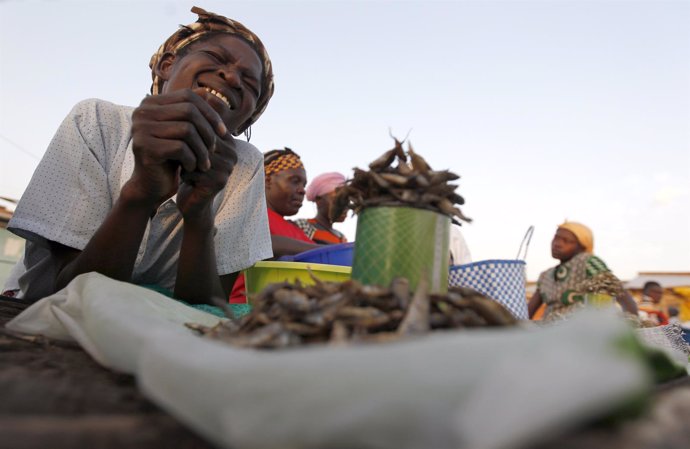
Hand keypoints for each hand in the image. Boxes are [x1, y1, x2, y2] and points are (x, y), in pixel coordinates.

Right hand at [129, 89, 227, 206]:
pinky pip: (180, 148)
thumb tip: (209, 92)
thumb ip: (193, 111)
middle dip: (208, 132)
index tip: (223, 132)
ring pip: (187, 130)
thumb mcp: (184, 132)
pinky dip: (191, 160)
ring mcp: (140, 128)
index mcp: (151, 103)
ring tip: (204, 163)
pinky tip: (191, 168)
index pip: (188, 96)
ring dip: (202, 149)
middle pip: (189, 111)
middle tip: (214, 150)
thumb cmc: (171, 156)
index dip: (210, 112)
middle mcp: (142, 112)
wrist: (151, 184)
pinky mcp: (144, 147)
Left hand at [176, 132, 238, 220]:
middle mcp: (233, 153)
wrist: (193, 201)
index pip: (204, 128)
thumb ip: (194, 127)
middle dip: (185, 148)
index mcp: (229, 141)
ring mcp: (228, 168)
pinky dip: (184, 174)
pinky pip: (194, 170)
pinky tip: (185, 179)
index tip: (179, 144)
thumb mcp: (192, 146)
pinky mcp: (220, 181)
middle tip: (178, 157)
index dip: (188, 136)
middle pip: (201, 141)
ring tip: (184, 168)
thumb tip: (186, 101)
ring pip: (196, 155)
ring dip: (184, 162)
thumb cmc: (190, 170)